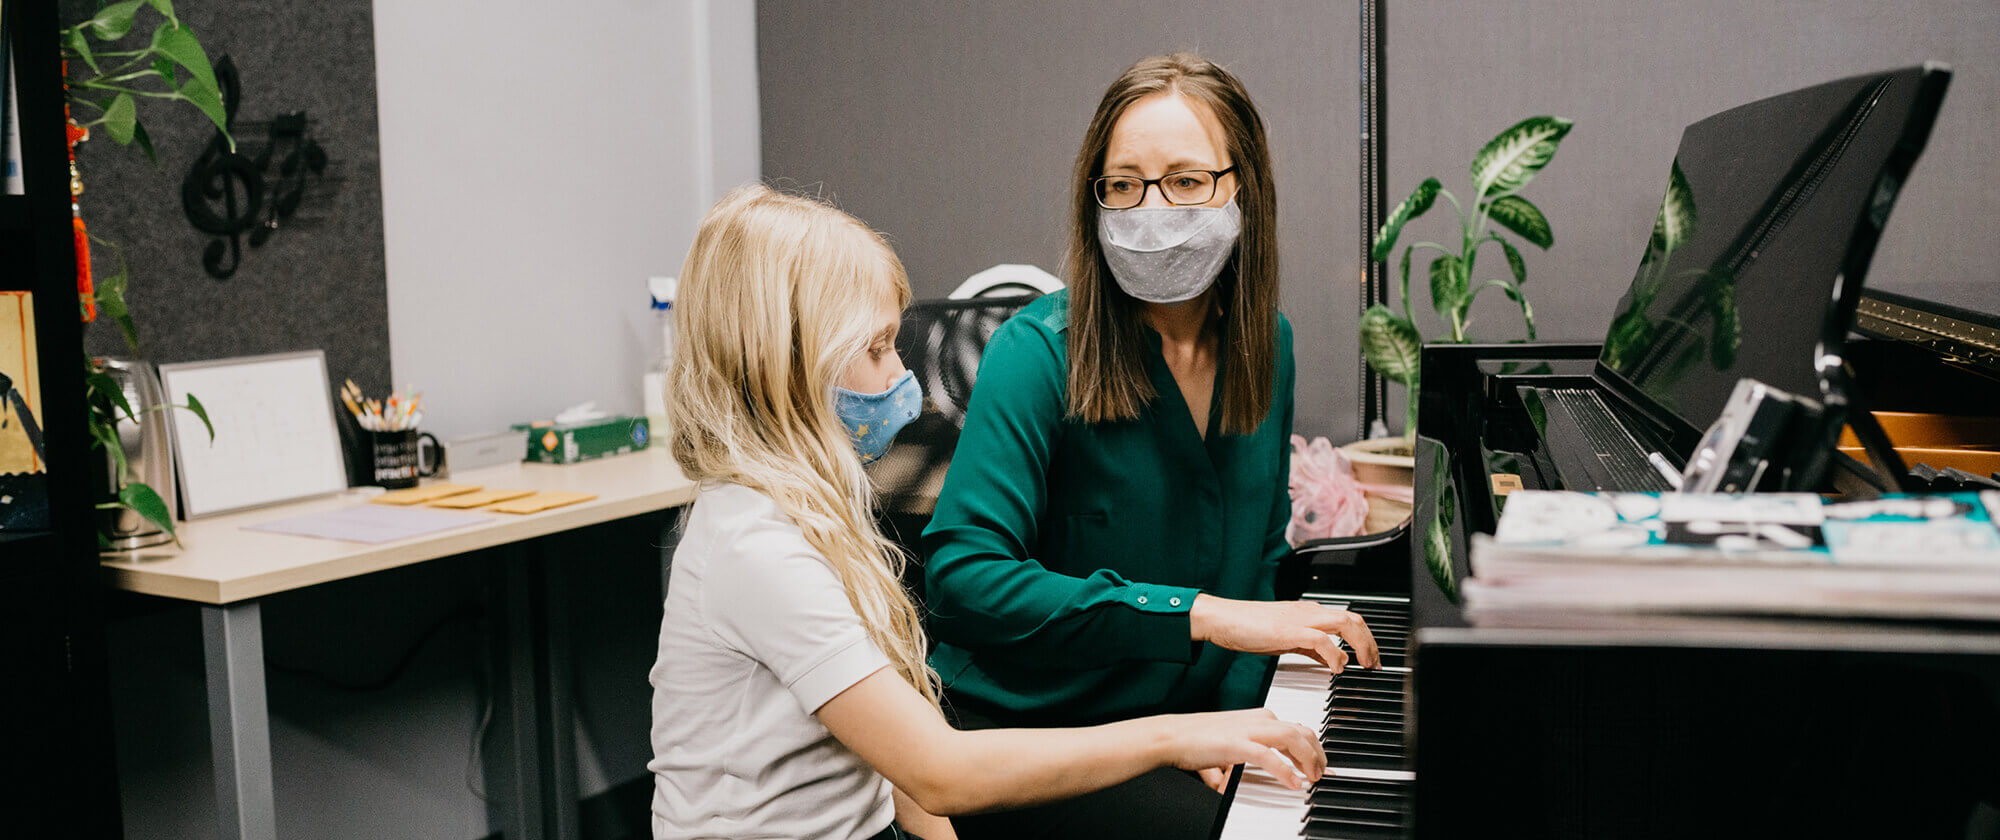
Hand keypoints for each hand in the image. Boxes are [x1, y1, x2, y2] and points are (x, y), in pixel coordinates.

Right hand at [1160, 708, 1323, 790]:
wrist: (1174, 735)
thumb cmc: (1200, 739)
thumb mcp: (1238, 740)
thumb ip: (1256, 749)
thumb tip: (1270, 764)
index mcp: (1261, 717)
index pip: (1299, 729)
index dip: (1316, 748)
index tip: (1322, 766)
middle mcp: (1260, 719)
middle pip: (1303, 731)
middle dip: (1318, 754)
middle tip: (1322, 774)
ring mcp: (1249, 730)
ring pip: (1292, 737)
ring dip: (1308, 759)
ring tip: (1313, 778)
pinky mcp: (1237, 744)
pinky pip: (1269, 756)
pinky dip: (1285, 770)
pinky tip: (1294, 783)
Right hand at [1189, 595, 1381, 670]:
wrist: (1222, 618)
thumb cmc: (1248, 627)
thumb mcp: (1287, 639)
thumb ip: (1311, 648)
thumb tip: (1331, 660)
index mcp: (1309, 613)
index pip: (1349, 620)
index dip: (1366, 639)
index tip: (1371, 658)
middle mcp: (1309, 612)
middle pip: (1354, 619)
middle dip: (1370, 642)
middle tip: (1375, 664)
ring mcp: (1300, 619)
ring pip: (1344, 624)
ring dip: (1360, 645)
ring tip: (1363, 665)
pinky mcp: (1289, 631)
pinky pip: (1321, 640)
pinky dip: (1334, 654)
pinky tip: (1337, 668)